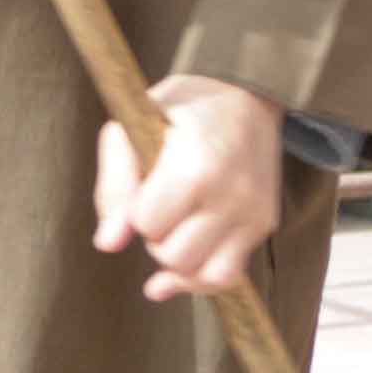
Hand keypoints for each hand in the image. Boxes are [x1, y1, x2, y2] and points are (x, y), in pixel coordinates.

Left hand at [94, 76, 283, 305]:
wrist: (246, 93)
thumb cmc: (181, 109)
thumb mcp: (134, 128)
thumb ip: (114, 186)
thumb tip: (108, 245)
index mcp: (195, 167)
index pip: (147, 224)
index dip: (136, 209)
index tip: (146, 184)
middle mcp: (231, 195)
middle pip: (171, 255)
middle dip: (155, 236)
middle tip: (161, 203)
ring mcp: (252, 213)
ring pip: (199, 274)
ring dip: (176, 258)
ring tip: (175, 227)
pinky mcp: (263, 225)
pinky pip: (226, 276)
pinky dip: (198, 280)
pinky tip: (174, 276)